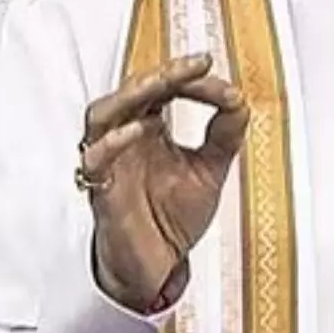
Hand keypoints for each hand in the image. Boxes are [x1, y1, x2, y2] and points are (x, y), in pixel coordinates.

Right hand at [77, 52, 249, 312]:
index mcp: (149, 129)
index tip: (209, 66)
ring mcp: (110, 163)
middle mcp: (126, 140)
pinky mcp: (101, 192)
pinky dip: (114, 141)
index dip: (184, 74)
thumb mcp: (210, 169)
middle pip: (130, 92)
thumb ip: (224, 134)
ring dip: (132, 95)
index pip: (160, 88)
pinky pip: (95, 159)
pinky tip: (141, 130)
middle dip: (163, 74)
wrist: (160, 267)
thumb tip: (237, 99)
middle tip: (195, 65)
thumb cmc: (172, 216)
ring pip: (102, 115)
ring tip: (163, 83)